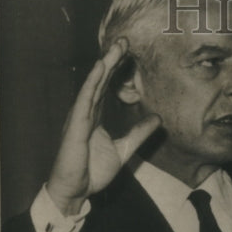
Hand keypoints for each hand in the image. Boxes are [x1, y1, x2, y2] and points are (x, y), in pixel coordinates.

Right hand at [45, 39, 160, 215]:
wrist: (75, 191)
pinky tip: (99, 70)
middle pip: (100, 80)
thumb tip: (157, 119)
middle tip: (125, 39)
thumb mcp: (124, 149)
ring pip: (92, 85)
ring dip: (103, 66)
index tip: (129, 51)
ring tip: (115, 47)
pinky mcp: (74, 127)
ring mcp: (78, 118)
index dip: (117, 69)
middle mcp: (85, 112)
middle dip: (111, 59)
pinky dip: (91, 84)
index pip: (106, 86)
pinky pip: (84, 101)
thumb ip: (139, 133)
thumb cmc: (92, 171)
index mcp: (94, 117)